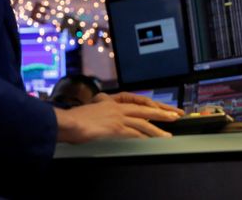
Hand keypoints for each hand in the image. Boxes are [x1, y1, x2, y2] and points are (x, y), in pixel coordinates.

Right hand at [53, 92, 182, 143]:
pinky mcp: (116, 127)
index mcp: (108, 101)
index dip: (149, 104)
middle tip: (175, 115)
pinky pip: (136, 133)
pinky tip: (153, 141)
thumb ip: (99, 114)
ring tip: (169, 134)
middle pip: (143, 108)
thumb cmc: (73, 120)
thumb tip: (102, 122)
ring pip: (143, 121)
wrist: (66, 122)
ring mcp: (116, 116)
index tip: (160, 107)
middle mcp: (114, 106)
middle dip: (161, 112)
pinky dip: (146, 137)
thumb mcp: (88, 112)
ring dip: (158, 128)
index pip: (134, 100)